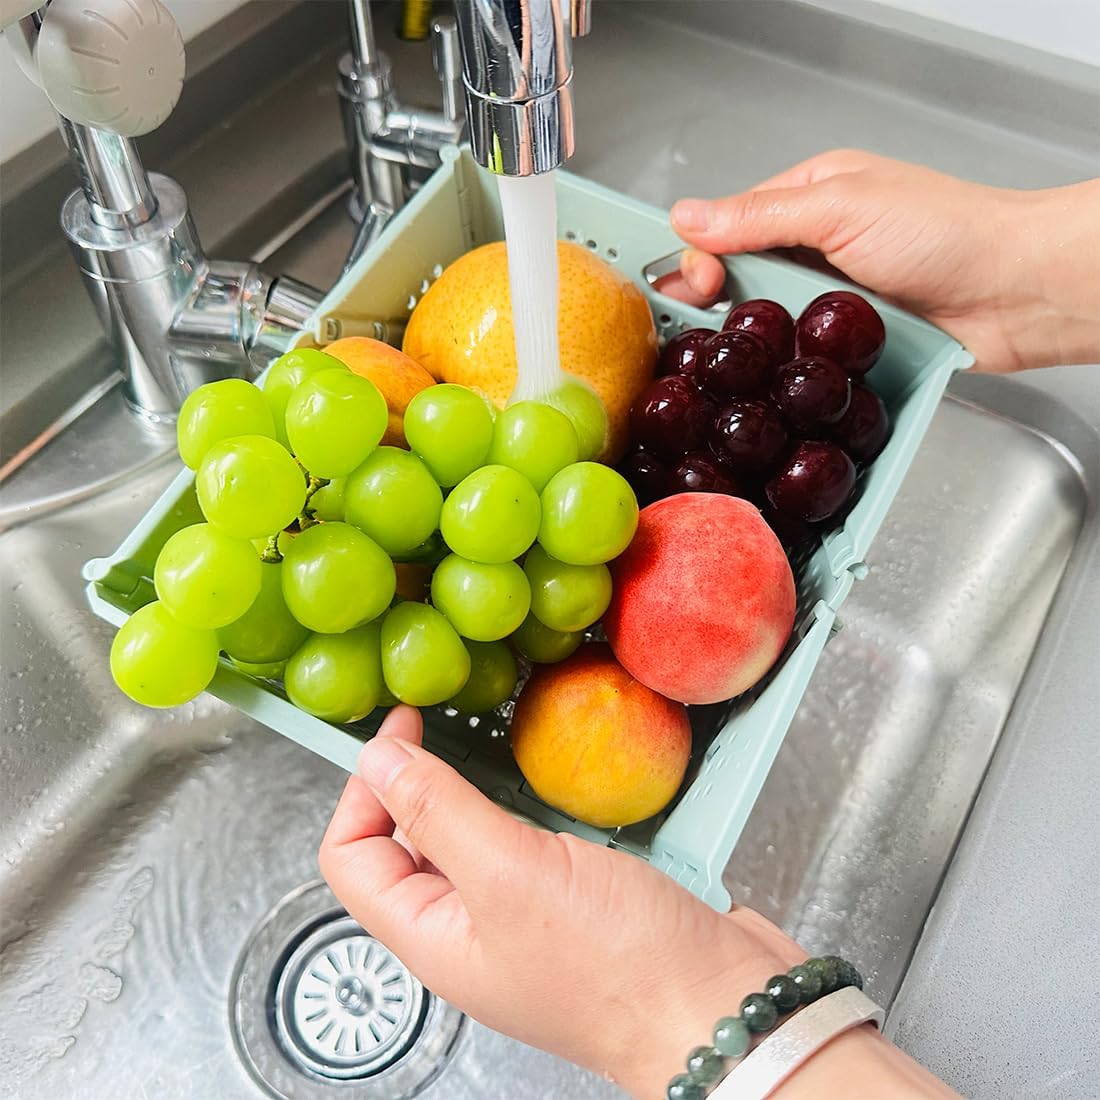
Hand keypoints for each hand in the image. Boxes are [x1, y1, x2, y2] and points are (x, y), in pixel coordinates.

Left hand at [319, 705, 801, 1097]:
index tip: (402, 727)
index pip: (353, 855)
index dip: (365, 786)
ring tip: (491, 734)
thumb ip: (438, 811)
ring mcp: (521, 913)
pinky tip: (548, 771)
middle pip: (407, 841)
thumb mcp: (509, 873)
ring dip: (472, 783)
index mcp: (432, 934)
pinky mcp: (572, 897)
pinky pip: (526, 837)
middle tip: (445, 716)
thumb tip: (377, 757)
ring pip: (470, 834)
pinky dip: (526, 797)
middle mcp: (468, 927)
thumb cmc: (619, 966)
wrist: (723, 1008)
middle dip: (416, 777)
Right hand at [665, 149, 1099, 372]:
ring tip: (726, 355)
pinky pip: (797, 352)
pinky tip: (764, 374)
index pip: (729, 223)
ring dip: (750, 334)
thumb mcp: (841, 208)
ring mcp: (830, 296)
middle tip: (700, 325)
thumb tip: (686, 217)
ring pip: (766, 317)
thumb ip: (759, 216)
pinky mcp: (845, 341)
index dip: (702, 254)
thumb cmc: (947, 233)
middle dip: (715, 298)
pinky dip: (782, 362)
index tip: (698, 285)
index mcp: (811, 196)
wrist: (1015, 291)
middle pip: (741, 273)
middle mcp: (816, 245)